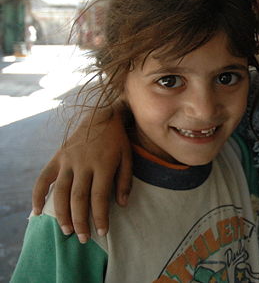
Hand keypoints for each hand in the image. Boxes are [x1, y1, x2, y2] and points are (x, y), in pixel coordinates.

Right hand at [31, 106, 132, 242]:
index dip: (100, 216)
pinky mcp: (58, 157)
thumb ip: (124, 181)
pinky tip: (37, 212)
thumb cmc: (117, 140)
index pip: (99, 197)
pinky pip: (43, 179)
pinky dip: (38, 196)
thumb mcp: (128, 157)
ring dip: (62, 214)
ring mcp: (68, 160)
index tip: (102, 232)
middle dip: (80, 221)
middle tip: (83, 238)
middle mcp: (83, 164)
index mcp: (103, 164)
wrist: (101, 115)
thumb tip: (121, 205)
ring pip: (61, 192)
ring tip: (67, 231)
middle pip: (78, 198)